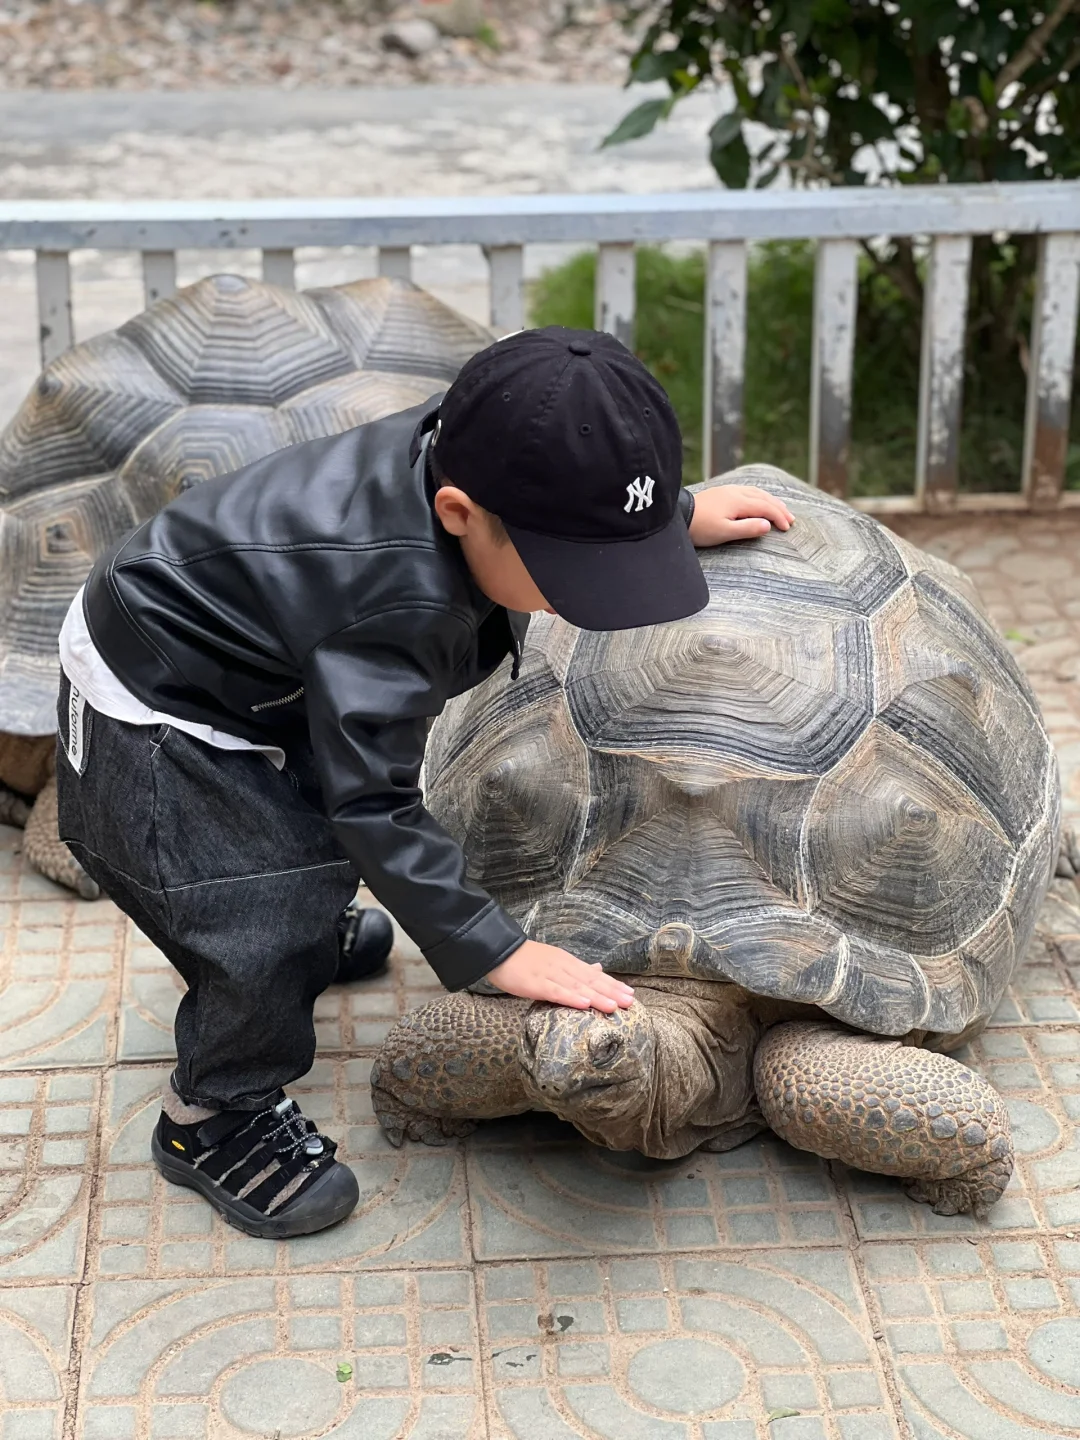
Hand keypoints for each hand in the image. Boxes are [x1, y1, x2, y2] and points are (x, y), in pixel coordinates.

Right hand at [486, 940, 634, 1011]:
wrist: (499, 950)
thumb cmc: (526, 959)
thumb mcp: (556, 959)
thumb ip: (577, 967)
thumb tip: (598, 968)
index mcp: (568, 962)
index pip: (594, 975)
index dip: (612, 985)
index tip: (630, 994)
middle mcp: (562, 966)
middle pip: (590, 980)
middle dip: (611, 991)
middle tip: (629, 1002)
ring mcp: (549, 974)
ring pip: (577, 986)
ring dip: (597, 996)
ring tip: (614, 1005)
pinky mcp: (535, 982)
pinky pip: (555, 991)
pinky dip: (571, 997)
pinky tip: (584, 1004)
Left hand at [689, 484, 793, 546]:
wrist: (678, 515)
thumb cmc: (700, 527)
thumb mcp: (724, 532)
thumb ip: (747, 528)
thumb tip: (768, 525)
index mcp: (739, 501)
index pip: (766, 507)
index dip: (779, 517)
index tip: (787, 528)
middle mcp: (736, 492)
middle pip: (764, 498)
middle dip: (779, 508)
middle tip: (791, 519)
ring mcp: (728, 490)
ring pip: (756, 492)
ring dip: (771, 500)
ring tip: (781, 508)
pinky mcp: (722, 492)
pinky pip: (747, 491)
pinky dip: (759, 496)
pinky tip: (759, 499)